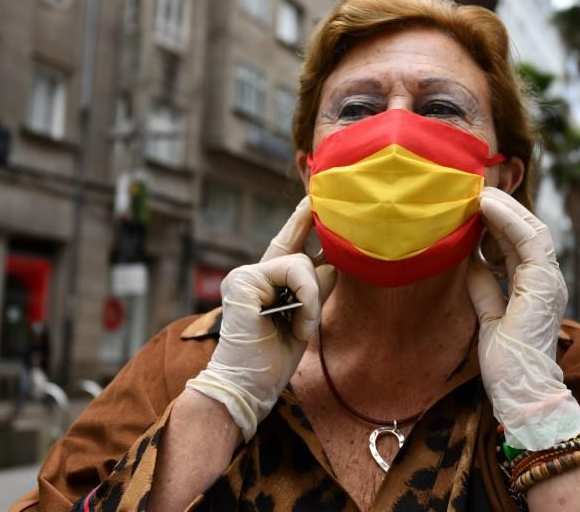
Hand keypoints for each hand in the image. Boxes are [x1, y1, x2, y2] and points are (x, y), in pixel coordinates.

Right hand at [186, 197, 336, 441]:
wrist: (247, 386)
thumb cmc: (272, 360)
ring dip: (313, 298)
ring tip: (304, 326)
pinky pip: (295, 272)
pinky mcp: (244, 280)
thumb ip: (316, 289)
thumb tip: (334, 263)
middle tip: (315, 194)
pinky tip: (300, 324)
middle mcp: (255, 273)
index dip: (302, 220)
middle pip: (297, 244)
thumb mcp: (304, 318)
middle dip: (308, 220)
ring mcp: (247, 274)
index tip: (313, 198)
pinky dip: (307, 299)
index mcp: (267, 282)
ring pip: (302, 263)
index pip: (290, 244)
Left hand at [468, 187, 579, 450]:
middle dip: (502, 209)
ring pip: (531, 228)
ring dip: (505, 208)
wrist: (522, 391)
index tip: (474, 208)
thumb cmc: (507, 362)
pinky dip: (508, 220)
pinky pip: (529, 240)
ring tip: (479, 192)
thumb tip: (470, 262)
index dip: (499, 223)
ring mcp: (549, 280)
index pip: (520, 244)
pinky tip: (487, 206)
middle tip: (475, 191)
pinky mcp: (543, 283)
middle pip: (528, 230)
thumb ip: (485, 288)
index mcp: (536, 287)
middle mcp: (547, 280)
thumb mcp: (490, 316)